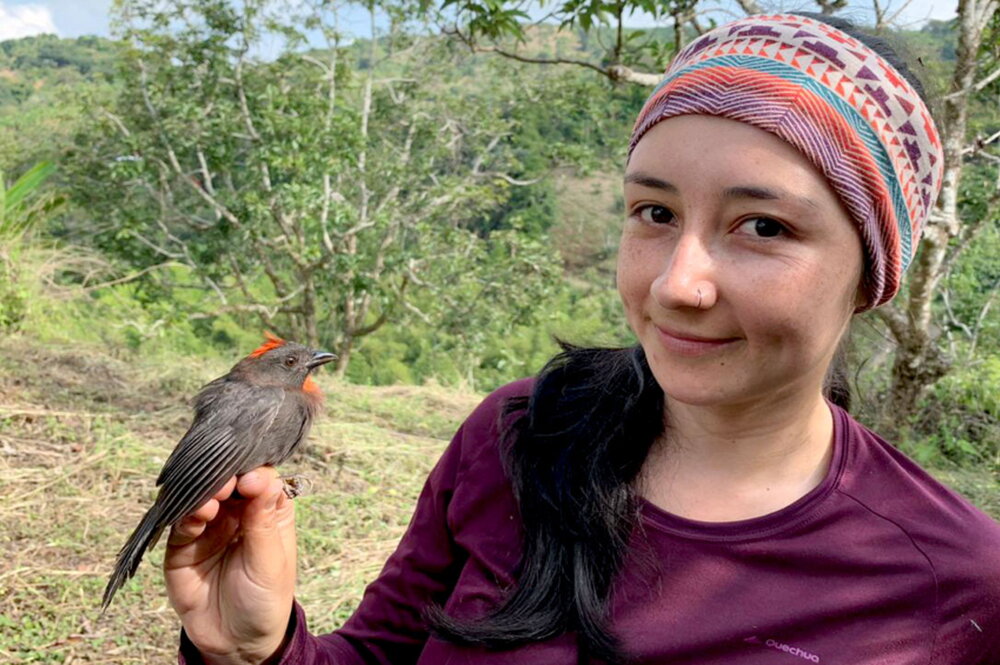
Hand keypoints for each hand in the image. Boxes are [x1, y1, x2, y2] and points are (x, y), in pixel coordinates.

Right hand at [164, 466, 296, 664]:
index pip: (260, 479)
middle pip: (228, 483)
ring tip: (211, 502)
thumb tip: (263, 478)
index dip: (255, 474)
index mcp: (266, 512)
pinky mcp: (182, 547)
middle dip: (226, 479)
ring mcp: (208, 528)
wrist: (236, 643)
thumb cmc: (264, 600)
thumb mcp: (270, 562)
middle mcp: (236, 514)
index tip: (251, 480)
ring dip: (204, 495)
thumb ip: (263, 521)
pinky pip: (180, 524)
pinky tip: (196, 518)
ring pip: (202, 499)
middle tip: (226, 483)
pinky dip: (186, 517)